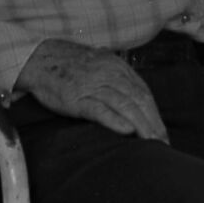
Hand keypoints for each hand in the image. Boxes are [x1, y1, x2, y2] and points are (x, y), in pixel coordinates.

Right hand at [13, 38, 168, 141]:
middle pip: (138, 100)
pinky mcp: (76, 97)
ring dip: (141, 125)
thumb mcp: (100, 65)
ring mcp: (93, 86)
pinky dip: (115, 120)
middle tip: (163, 144)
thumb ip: (118, 80)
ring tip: (151, 142)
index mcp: (117, 67)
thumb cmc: (70, 66)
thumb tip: (136, 101)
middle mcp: (109, 75)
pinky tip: (127, 131)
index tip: (162, 133)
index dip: (155, 114)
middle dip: (153, 123)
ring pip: (124, 105)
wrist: (40, 58)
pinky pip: (99, 109)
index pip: (144, 93)